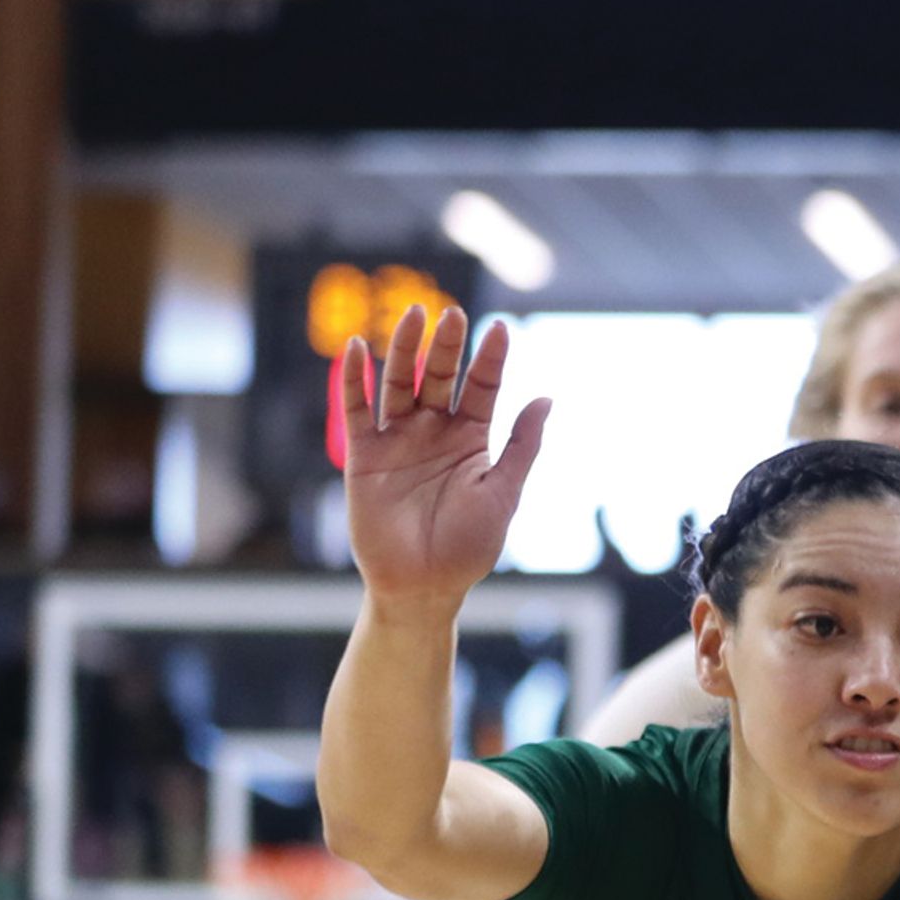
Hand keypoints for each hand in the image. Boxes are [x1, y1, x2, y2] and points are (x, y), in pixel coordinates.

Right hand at [342, 307, 548, 604]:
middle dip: (446, 346)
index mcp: (471, 439)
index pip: (483, 388)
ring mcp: (398, 440)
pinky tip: (357, 347)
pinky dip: (353, 378)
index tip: (501, 329)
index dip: (490, 360)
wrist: (424, 584)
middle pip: (439, 377)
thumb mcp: (504, 492)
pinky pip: (356, 409)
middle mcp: (434, 432)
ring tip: (414, 317)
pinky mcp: (364, 454)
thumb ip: (522, 445)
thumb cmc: (469, 545)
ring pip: (399, 383)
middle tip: (454, 314)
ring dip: (405, 350)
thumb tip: (546, 399)